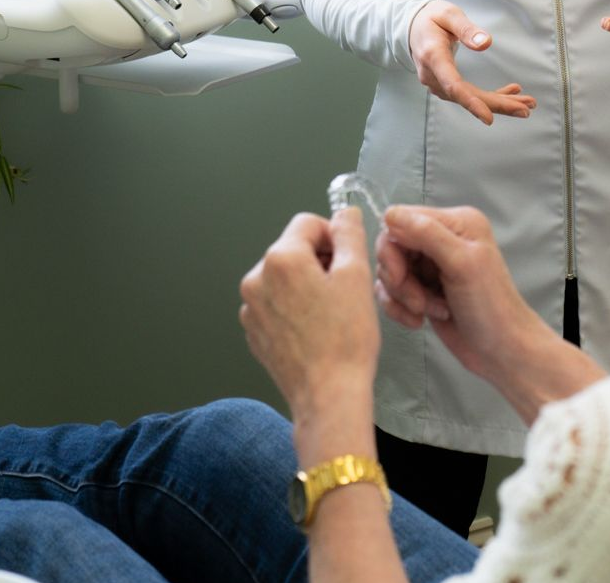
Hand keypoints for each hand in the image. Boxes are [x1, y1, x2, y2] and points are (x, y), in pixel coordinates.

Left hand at [239, 208, 378, 421]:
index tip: (347, 259)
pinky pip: (276, 303)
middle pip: (294, 249)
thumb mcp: (357, 275)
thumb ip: (349, 234)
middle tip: (343, 289)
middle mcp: (257, 279)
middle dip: (319, 261)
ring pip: (285, 277)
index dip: (334, 236)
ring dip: (306, 284)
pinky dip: (294, 307)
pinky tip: (315, 328)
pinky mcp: (254, 332)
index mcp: (281, 259)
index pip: (308, 223)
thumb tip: (345, 213)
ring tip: (330, 312)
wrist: (328, 396)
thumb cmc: (345, 340)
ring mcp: (251, 308)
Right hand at [374, 205, 543, 388]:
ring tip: (430, 310)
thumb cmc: (489, 306)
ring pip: (390, 272)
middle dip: (399, 278)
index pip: (402, 220)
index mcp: (455, 222)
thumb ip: (427, 234)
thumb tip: (390, 213)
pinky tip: (420, 321)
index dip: (393, 248)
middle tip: (419, 300)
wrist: (501, 351)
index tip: (400, 276)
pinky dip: (400, 308)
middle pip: (392, 247)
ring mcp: (431, 266)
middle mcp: (442, 238)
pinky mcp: (422, 290)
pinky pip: (392, 293)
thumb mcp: (461, 263)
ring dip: (403, 296)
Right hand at [408, 0, 535, 123]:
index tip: (489, 118)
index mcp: (433, 57)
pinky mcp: (446, 84)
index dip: (471, 103)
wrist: (412, 27)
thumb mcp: (448, 15)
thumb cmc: (431, 18)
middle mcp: (434, 75)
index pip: (453, 85)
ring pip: (471, 98)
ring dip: (499, 102)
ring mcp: (438, 83)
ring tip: (526, 103)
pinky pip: (469, 94)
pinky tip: (511, 93)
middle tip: (526, 108)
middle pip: (467, 96)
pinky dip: (491, 96)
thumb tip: (486, 44)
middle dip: (498, 105)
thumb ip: (466, 29)